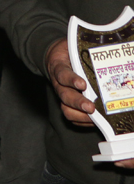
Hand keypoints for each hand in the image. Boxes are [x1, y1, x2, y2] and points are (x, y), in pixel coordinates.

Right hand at [45, 39, 94, 126]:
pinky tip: (96, 121)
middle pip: (64, 95)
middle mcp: (59, 84)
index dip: (71, 80)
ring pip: (66, 109)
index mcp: (59, 67)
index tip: (82, 84)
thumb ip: (84, 46)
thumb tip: (106, 47)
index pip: (62, 74)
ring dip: (80, 115)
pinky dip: (84, 121)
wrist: (55, 56)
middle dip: (77, 103)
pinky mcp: (69, 103)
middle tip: (91, 107)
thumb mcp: (73, 45)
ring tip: (94, 116)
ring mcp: (64, 94)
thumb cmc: (68, 51)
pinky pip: (72, 116)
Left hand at [45, 39, 133, 169]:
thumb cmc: (86, 69)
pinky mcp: (58, 68)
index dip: (91, 127)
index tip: (110, 136)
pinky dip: (71, 81)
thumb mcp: (100, 85)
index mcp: (79, 105)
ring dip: (77, 103)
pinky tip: (81, 84)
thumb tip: (128, 123)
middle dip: (83, 119)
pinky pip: (62, 77)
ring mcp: (61, 84)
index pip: (82, 122)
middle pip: (71, 114)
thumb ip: (114, 100)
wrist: (62, 48)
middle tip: (96, 117)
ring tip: (89, 105)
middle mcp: (69, 97)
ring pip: (65, 98)